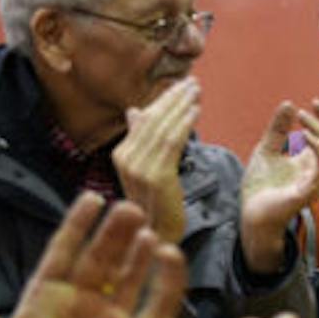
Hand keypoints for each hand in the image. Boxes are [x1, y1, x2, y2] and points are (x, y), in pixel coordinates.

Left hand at [0, 194, 155, 317]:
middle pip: (96, 254)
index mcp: (45, 293)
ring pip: (120, 269)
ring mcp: (102, 309)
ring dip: (134, 247)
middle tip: (128, 207)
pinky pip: (138, 293)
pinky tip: (159, 255)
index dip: (77, 224)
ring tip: (147, 225)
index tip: (92, 198)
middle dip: (112, 231)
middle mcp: (76, 295)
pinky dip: (148, 274)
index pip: (62, 250)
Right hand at [115, 79, 198, 244]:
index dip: (163, 101)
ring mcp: (138, 168)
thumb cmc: (157, 204)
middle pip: (152, 120)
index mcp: (121, 154)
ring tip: (196, 91)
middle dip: (173, 98)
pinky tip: (196, 111)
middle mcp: (125, 159)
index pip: (144, 120)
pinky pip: (172, 143)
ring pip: (163, 128)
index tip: (182, 85)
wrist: (158, 236)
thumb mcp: (146, 169)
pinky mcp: (156, 176)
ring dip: (181, 106)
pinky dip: (184, 124)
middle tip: (192, 82)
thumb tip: (135, 111)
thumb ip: (141, 140)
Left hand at [241, 93, 318, 274]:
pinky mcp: (309, 191)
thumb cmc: (260, 187)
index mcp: (311, 161)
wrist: (251, 214)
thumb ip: (278, 129)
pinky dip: (317, 149)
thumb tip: (288, 103)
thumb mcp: (267, 149)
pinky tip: (304, 135)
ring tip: (302, 114)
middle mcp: (318, 171)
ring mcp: (316, 182)